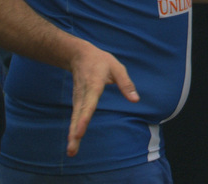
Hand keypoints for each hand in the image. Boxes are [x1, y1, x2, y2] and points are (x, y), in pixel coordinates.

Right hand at [66, 42, 138, 156]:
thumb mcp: (117, 68)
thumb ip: (126, 84)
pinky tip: (73, 143)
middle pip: (78, 116)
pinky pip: (75, 118)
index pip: (89, 104)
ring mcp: (78, 99)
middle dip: (75, 133)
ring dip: (72, 136)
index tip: (79, 132)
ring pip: (74, 119)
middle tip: (72, 150)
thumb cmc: (101, 62)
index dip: (84, 118)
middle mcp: (83, 95)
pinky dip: (73, 131)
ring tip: (71, 151)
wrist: (79, 56)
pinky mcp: (77, 103)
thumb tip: (136, 100)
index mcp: (94, 85)